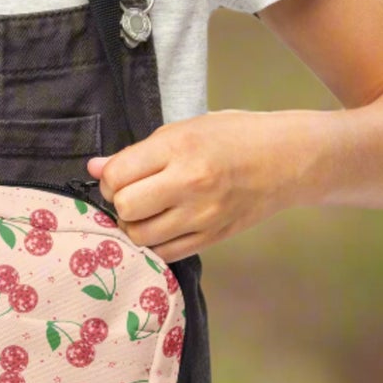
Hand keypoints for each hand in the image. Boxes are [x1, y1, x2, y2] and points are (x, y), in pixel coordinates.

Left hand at [86, 109, 307, 259]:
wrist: (287, 159)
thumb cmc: (234, 136)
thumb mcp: (184, 129)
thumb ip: (138, 152)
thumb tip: (95, 168)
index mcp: (180, 148)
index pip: (118, 175)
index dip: (109, 177)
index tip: (119, 174)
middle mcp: (190, 184)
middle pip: (126, 208)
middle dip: (119, 201)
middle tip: (130, 192)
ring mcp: (202, 216)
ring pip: (141, 237)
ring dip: (133, 225)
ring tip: (145, 210)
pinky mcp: (212, 238)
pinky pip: (165, 254)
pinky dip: (154, 243)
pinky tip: (161, 225)